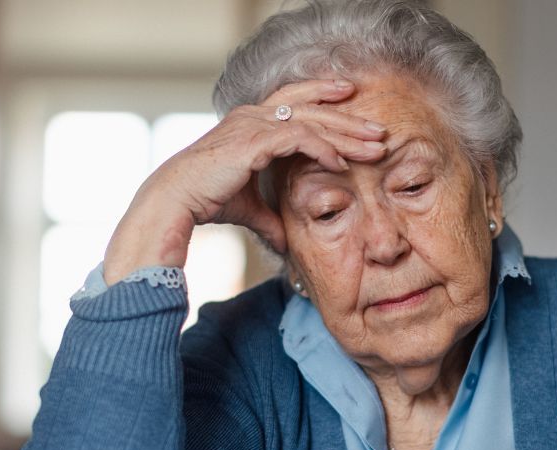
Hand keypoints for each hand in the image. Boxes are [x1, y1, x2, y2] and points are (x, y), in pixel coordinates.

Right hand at [101, 78, 388, 283]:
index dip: (325, 98)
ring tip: (374, 146)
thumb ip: (271, 219)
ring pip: (312, 120)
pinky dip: (324, 149)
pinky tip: (342, 163)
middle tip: (380, 131)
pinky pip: (300, 137)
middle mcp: (254, 115)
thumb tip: (287, 244)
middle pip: (312, 107)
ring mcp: (254, 123)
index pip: (296, 101)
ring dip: (346, 133)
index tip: (353, 103)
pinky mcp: (255, 139)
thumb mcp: (250, 209)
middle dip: (349, 118)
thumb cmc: (207, 201)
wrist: (177, 200)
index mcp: (252, 121)